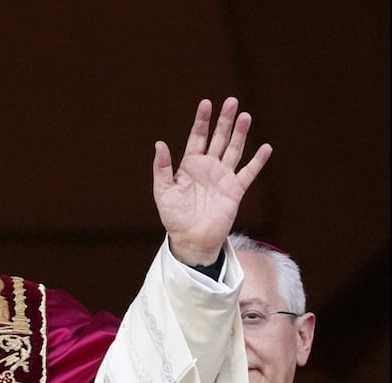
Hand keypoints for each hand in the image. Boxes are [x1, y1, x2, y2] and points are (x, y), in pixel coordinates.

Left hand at [152, 97, 272, 265]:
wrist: (191, 238)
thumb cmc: (174, 216)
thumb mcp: (163, 190)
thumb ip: (162, 168)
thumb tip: (159, 143)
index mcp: (190, 165)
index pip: (197, 137)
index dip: (202, 121)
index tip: (206, 103)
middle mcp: (208, 167)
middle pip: (218, 138)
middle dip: (224, 120)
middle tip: (231, 101)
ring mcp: (223, 177)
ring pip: (234, 149)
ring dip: (240, 133)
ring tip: (245, 116)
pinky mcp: (235, 190)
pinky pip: (249, 172)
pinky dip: (258, 161)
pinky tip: (265, 147)